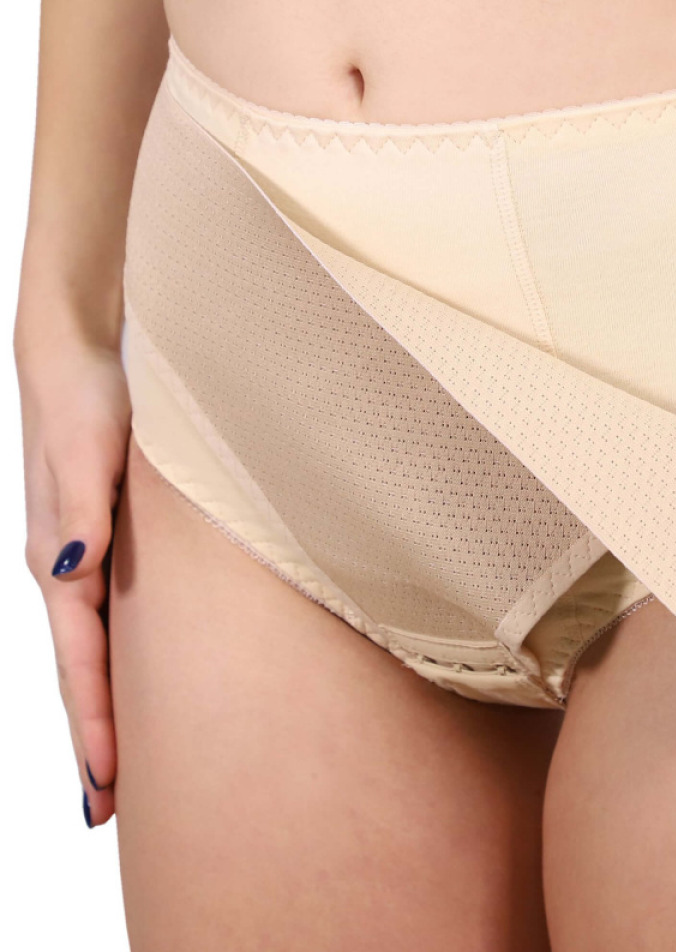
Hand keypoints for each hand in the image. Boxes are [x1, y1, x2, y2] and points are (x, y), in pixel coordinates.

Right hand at [17, 331, 130, 826]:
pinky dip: (114, 659)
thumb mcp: (87, 448)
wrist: (75, 349)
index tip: (107, 789)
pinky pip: (108, 615)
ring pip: (93, 648)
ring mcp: (81, 552)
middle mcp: (64, 565)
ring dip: (103, 705)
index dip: (94, 726)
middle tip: (107, 810)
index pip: (80, 663)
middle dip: (93, 739)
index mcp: (58, 558)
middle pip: (80, 670)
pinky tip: (133, 671)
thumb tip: (73, 569)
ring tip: (120, 763)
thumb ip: (80, 509)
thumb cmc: (85, 396)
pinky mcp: (102, 534)